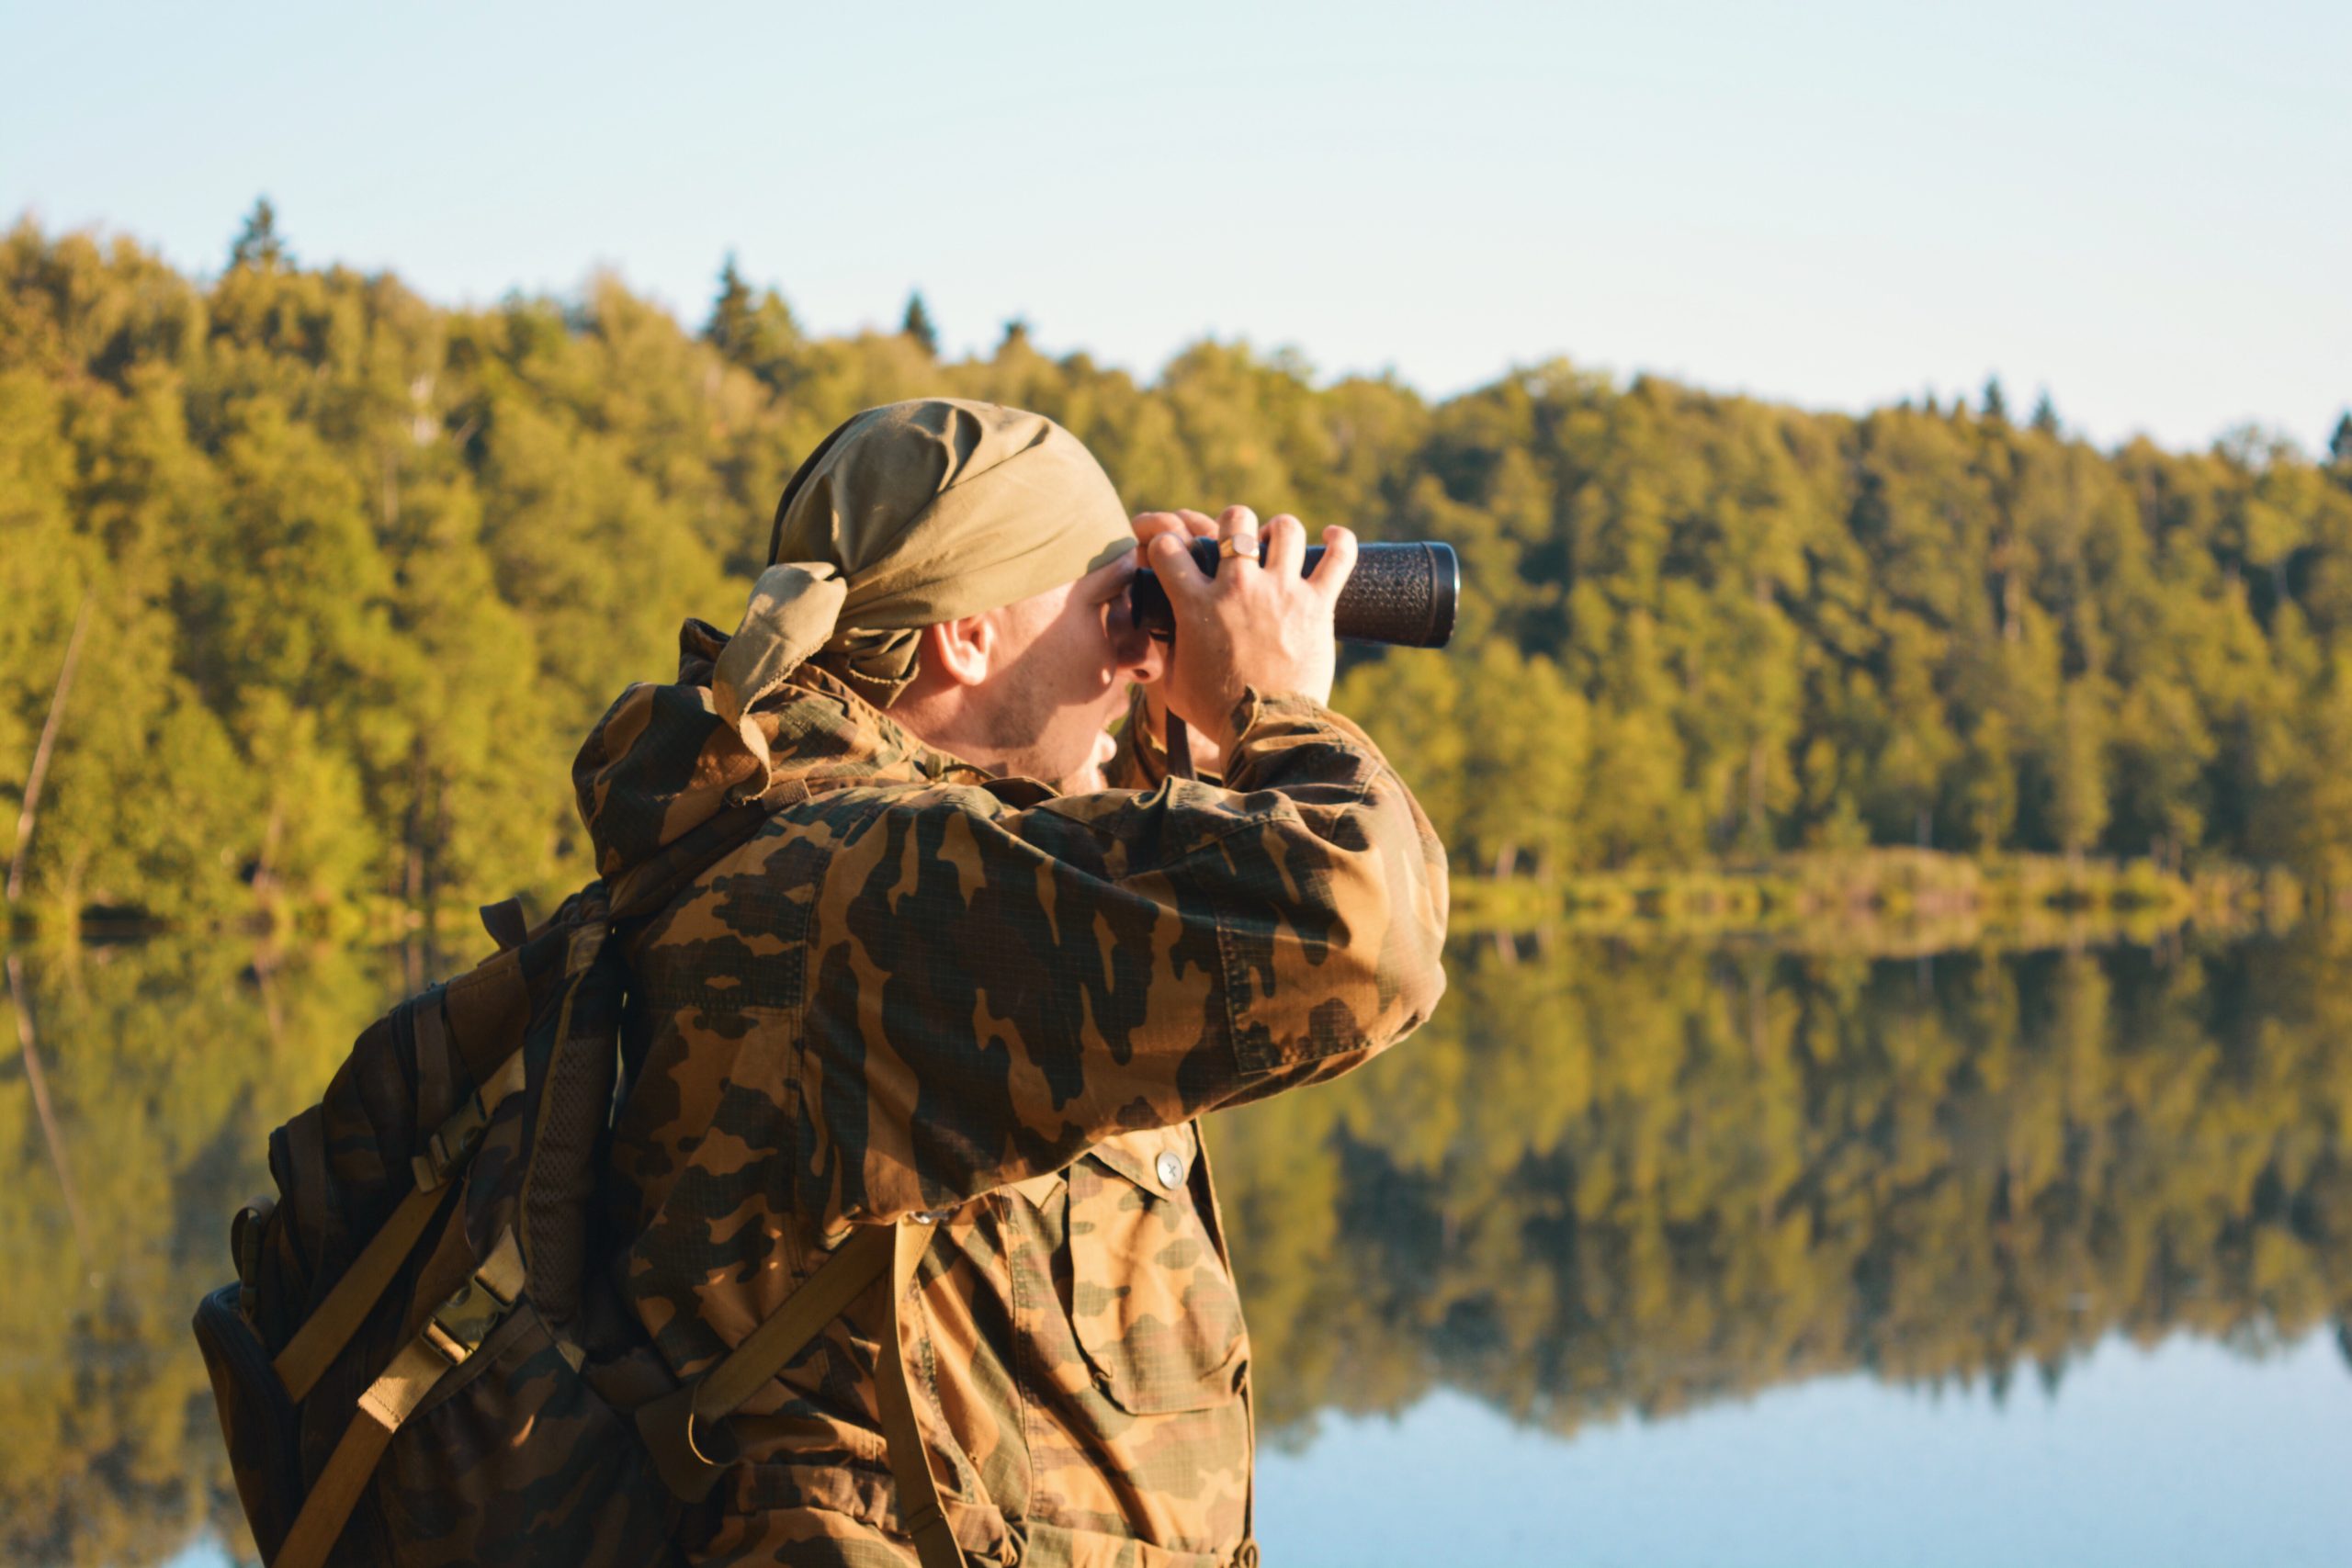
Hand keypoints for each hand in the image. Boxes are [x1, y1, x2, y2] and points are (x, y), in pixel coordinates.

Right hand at [1138, 505, 1357, 754]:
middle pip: (1235, 521)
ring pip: (1286, 530)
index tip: (1175, 553)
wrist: (1266, 733)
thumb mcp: (1174, 682)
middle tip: (1239, 543)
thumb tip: (1164, 632)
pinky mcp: (1318, 604)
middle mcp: (1237, 587)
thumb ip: (1167, 649)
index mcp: (1196, 604)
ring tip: (1279, 542)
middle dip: (1234, 524)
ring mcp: (1281, 592)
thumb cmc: (1216, 714)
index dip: (1168, 544)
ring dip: (1280, 531)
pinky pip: (1339, 556)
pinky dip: (1341, 541)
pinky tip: (1335, 536)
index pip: (1169, 546)